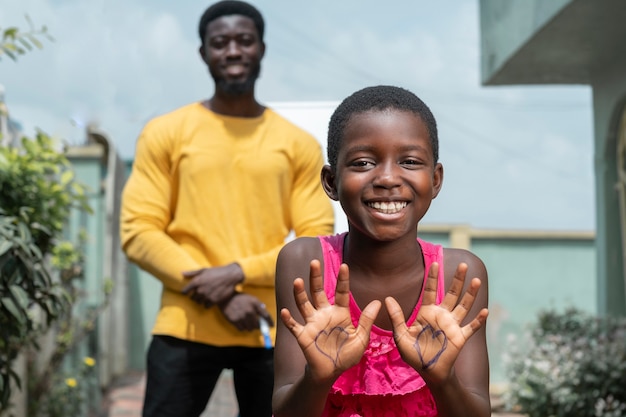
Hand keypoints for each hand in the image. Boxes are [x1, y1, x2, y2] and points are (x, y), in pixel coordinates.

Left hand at [181, 263, 243, 306]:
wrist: (231, 276)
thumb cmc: (217, 271)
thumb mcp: (204, 270)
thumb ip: (192, 273)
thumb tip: (182, 273)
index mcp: (196, 281)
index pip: (184, 292)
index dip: (186, 292)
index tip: (189, 292)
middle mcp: (200, 290)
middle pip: (192, 298)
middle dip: (194, 296)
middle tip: (200, 293)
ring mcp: (207, 296)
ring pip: (199, 303)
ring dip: (201, 300)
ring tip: (206, 296)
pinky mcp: (213, 301)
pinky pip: (206, 306)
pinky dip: (207, 304)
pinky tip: (211, 299)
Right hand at [218, 293, 272, 330]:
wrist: (226, 298)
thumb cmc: (241, 299)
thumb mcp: (252, 299)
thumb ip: (259, 307)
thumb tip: (266, 318)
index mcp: (255, 304)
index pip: (266, 315)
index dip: (270, 322)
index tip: (271, 326)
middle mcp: (249, 311)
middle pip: (257, 325)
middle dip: (257, 325)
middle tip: (255, 323)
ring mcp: (241, 316)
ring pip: (250, 329)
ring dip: (249, 327)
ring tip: (246, 321)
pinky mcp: (234, 320)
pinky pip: (242, 329)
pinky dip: (242, 327)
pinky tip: (240, 321)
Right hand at [280, 260, 380, 382]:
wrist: (331, 371)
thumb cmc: (347, 354)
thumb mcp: (361, 338)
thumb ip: (367, 320)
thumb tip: (378, 302)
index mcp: (339, 313)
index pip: (341, 292)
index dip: (343, 280)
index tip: (345, 265)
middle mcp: (324, 314)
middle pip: (318, 292)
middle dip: (315, 277)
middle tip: (314, 262)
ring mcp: (312, 323)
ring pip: (304, 304)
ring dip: (300, 293)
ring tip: (297, 281)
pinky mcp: (303, 335)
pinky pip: (294, 326)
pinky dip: (289, 320)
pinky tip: (286, 312)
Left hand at [385, 262, 487, 384]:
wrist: (427, 371)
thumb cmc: (413, 353)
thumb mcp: (401, 335)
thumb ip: (396, 317)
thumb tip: (387, 299)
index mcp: (427, 312)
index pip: (431, 290)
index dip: (433, 277)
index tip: (435, 263)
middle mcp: (441, 315)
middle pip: (451, 293)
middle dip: (457, 279)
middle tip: (463, 265)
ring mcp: (452, 325)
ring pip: (463, 306)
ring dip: (470, 294)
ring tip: (476, 280)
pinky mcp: (460, 337)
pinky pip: (471, 327)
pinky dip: (478, 320)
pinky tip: (485, 311)